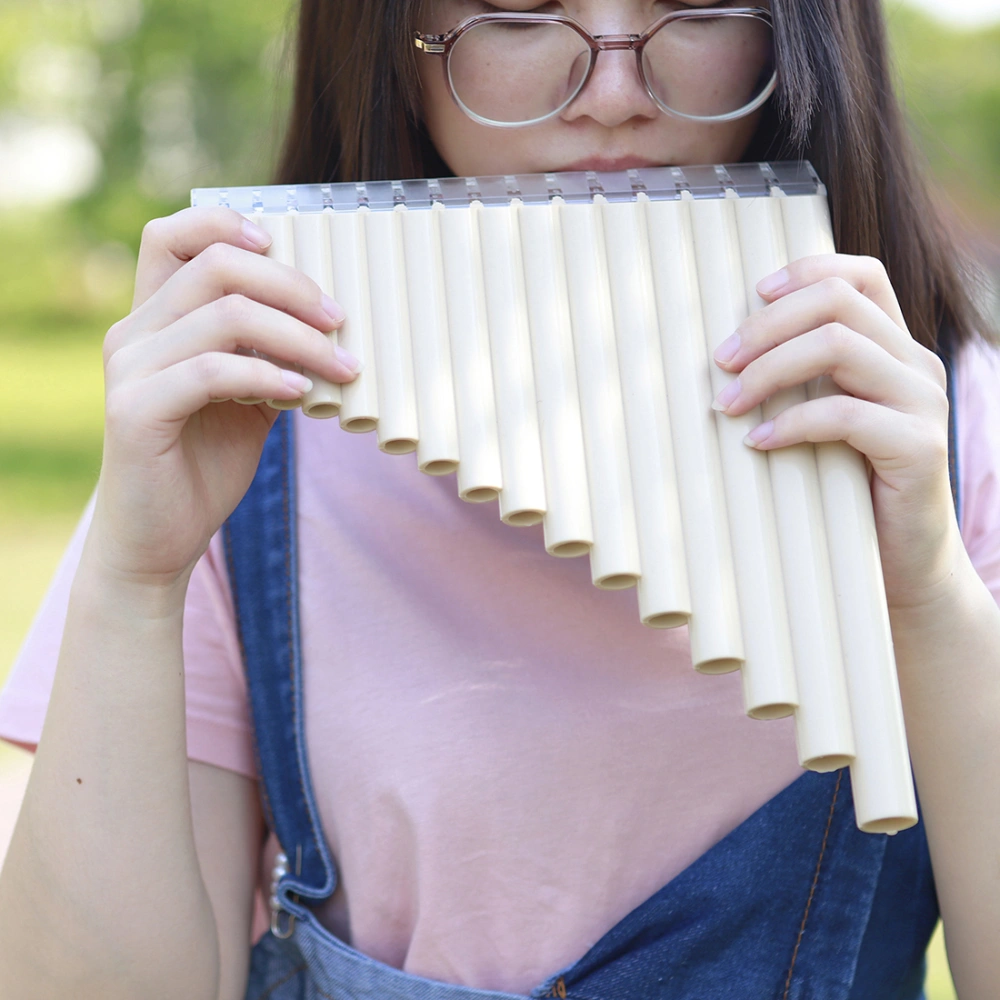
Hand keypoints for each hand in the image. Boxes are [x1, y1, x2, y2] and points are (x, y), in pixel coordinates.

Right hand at [91, 207, 358, 586]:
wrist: (160, 537)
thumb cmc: (205, 463)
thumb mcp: (248, 398)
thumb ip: (271, 355)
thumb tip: (333, 324)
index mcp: (154, 319)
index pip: (172, 235)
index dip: (227, 224)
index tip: (283, 248)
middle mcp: (132, 332)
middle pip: (216, 266)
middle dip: (292, 287)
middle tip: (341, 321)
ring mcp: (129, 369)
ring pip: (223, 315)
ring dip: (297, 338)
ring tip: (341, 367)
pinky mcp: (135, 411)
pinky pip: (213, 371)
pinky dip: (267, 375)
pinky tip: (301, 393)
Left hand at [710, 254, 957, 607]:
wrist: (905, 562)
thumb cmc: (847, 490)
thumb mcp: (824, 424)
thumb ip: (800, 384)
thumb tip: (723, 357)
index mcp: (894, 350)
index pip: (862, 276)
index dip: (806, 271)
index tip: (753, 295)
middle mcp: (915, 365)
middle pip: (838, 303)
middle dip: (767, 325)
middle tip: (721, 362)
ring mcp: (922, 403)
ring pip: (839, 347)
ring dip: (769, 371)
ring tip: (728, 403)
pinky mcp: (919, 447)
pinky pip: (845, 414)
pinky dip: (791, 423)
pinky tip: (757, 441)